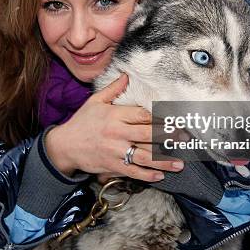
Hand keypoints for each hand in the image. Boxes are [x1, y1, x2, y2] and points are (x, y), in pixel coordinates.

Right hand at [45, 72, 184, 182]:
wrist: (64, 146)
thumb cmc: (81, 122)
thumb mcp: (95, 101)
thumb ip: (113, 89)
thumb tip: (127, 75)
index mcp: (114, 115)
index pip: (142, 115)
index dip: (161, 117)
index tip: (176, 119)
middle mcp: (116, 133)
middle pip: (147, 134)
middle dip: (168, 137)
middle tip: (185, 139)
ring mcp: (115, 151)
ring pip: (144, 156)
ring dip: (164, 160)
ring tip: (180, 163)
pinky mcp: (112, 166)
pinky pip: (133, 171)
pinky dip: (147, 174)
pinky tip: (160, 175)